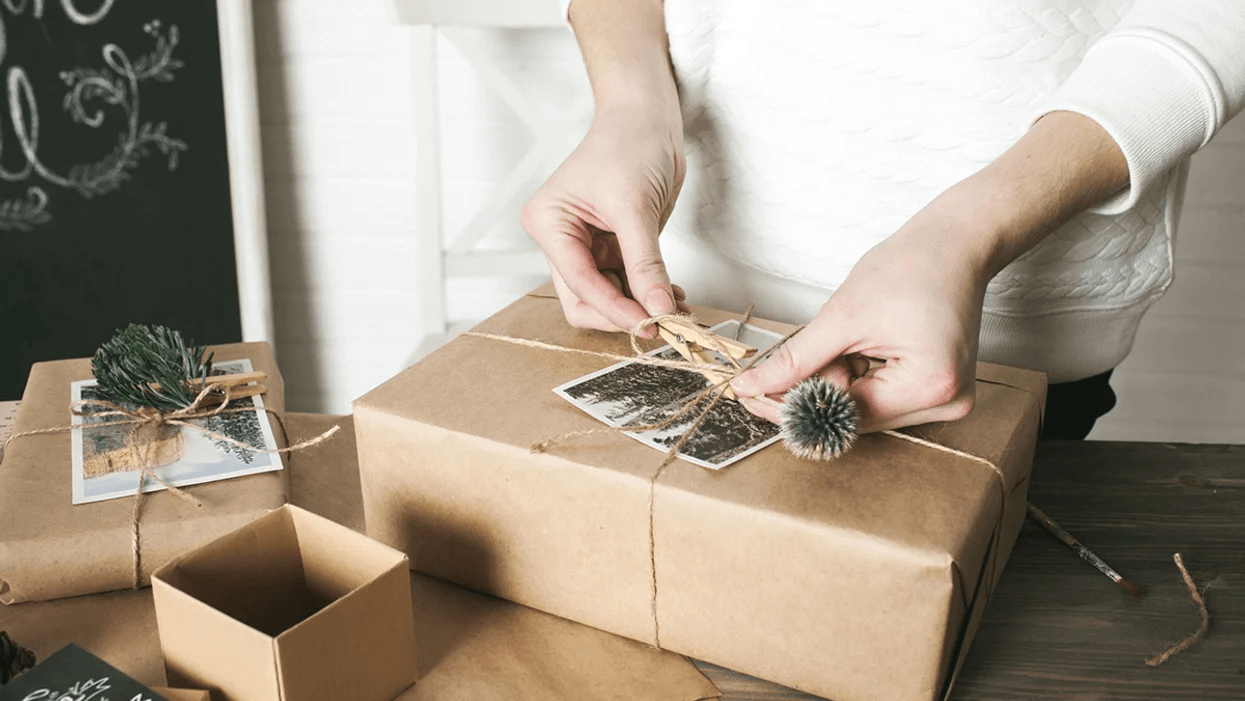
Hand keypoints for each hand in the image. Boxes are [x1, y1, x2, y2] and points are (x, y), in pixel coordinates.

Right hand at [521, 104, 686, 336]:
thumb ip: (645, 263)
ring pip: (608, 298)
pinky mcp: (612, 249)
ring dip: (641, 307)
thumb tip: (658, 307)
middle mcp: (562, 240)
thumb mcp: (635, 207)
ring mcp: (587, 247)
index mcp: (548, 224)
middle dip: (621, 314)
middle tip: (660, 324)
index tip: (648, 324)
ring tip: (676, 310)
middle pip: (584, 301)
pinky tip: (673, 295)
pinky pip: (627, 284)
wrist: (647, 118)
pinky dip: (649, 294)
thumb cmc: (628, 142)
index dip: (614, 308)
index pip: (578, 283)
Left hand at [729, 111, 1128, 432]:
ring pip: (865, 410)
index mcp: (930, 386)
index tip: (754, 395)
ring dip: (839, 383)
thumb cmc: (911, 266)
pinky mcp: (940, 389)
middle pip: (856, 419)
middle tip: (796, 357)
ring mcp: (947, 399)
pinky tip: (861, 345)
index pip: (845, 417)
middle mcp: (946, 403)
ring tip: (846, 338)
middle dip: (818, 391)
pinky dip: (859, 377)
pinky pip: (883, 397)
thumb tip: (751, 387)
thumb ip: (795, 360)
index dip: (795, 407)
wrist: (955, 243)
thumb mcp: (842, 315)